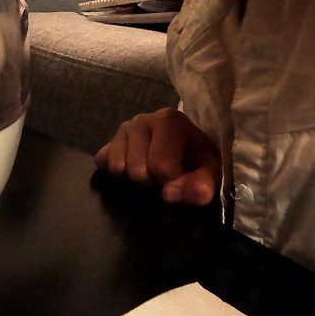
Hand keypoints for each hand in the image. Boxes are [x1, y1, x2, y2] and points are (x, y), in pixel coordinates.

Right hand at [94, 108, 221, 205]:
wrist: (188, 148)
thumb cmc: (199, 159)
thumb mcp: (211, 173)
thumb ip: (199, 186)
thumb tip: (168, 196)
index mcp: (168, 120)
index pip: (160, 166)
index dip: (173, 182)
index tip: (183, 179)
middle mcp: (140, 119)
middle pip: (137, 170)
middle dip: (152, 182)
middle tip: (165, 177)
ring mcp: (122, 129)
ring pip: (117, 168)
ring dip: (134, 180)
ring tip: (151, 173)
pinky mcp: (109, 141)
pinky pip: (103, 163)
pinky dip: (116, 174)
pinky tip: (134, 170)